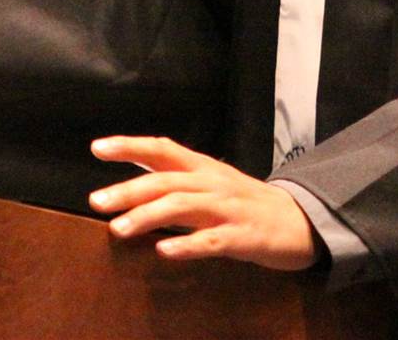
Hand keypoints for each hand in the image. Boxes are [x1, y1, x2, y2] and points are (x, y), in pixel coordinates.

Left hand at [88, 135, 319, 271]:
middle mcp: (213, 183)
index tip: (98, 147)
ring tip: (119, 228)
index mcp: (204, 168)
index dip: (130, 147)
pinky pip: (211, 240)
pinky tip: (164, 250)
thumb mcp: (213, 182)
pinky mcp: (242, 236)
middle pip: (166, 181)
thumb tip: (135, 172)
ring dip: (148, 216)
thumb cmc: (247, 203)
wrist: (299, 221)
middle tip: (97, 200)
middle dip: (129, 189)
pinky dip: (186, 245)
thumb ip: (178, 177)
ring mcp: (228, 209)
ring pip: (183, 206)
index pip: (163, 149)